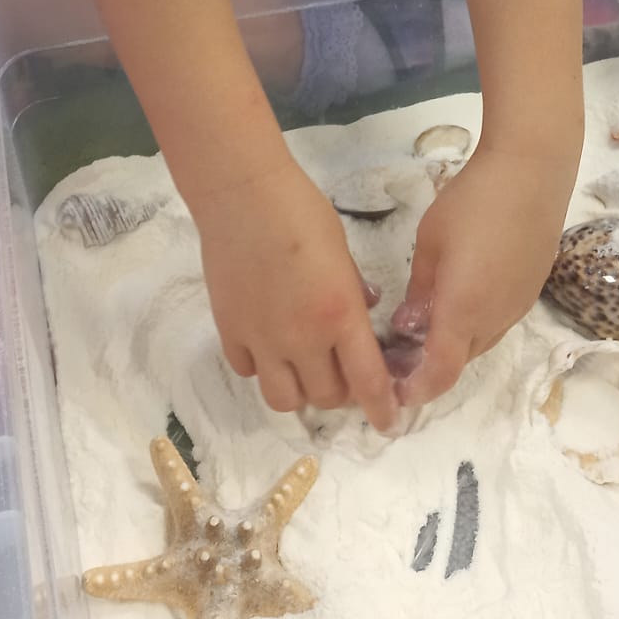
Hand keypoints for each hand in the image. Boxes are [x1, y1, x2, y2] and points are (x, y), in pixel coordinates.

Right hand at [198, 165, 397, 432]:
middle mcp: (302, 338)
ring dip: (300, 390)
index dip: (380, 409)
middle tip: (342, 372)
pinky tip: (268, 344)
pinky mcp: (229, 332)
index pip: (367, 382)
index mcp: (340, 315)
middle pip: (326, 397)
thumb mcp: (344, 252)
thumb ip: (353, 292)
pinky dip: (262, 368)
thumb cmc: (302, 212)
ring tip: (303, 368)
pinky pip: (249, 371)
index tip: (388, 423)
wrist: (243, 196)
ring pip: (284, 399)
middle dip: (340, 393)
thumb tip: (361, 312)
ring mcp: (261, 339)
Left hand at [392, 143, 570, 408]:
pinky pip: (496, 322)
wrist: (532, 172)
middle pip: (459, 361)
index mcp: (464, 310)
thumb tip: (408, 327)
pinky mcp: (530, 291)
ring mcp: (517, 306)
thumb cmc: (473, 201)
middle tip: (396, 353)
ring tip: (422, 326)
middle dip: (428, 367)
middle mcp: (495, 319)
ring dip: (452, 345)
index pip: (441, 372)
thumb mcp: (430, 243)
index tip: (394, 393)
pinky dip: (472, 325)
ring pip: (479, 342)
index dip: (417, 390)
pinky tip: (456, 299)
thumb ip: (419, 292)